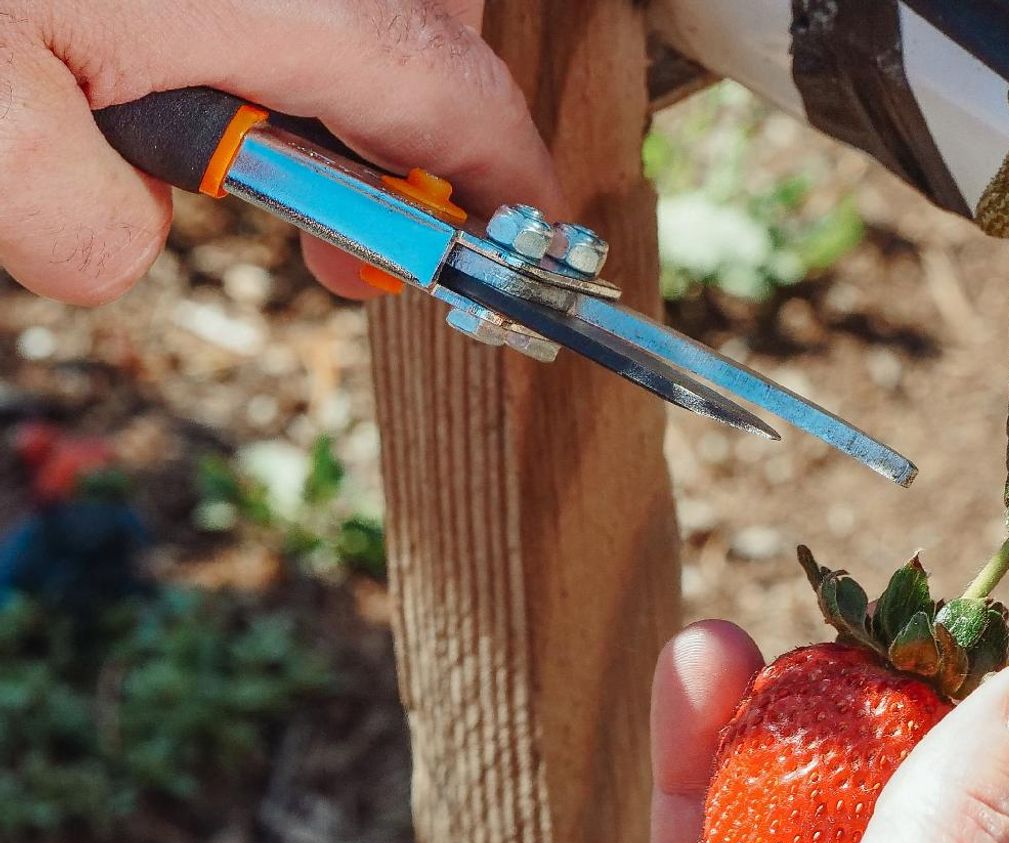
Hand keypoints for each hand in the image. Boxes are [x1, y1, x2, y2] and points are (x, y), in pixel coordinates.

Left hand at [0, 0, 559, 304]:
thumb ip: (74, 220)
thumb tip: (118, 240)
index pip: (454, 104)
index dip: (508, 188)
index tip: (528, 246)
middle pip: (423, 35)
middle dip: (411, 146)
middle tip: (337, 246)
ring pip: (351, 2)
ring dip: (323, 75)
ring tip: (224, 136)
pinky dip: (257, 30)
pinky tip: (151, 45)